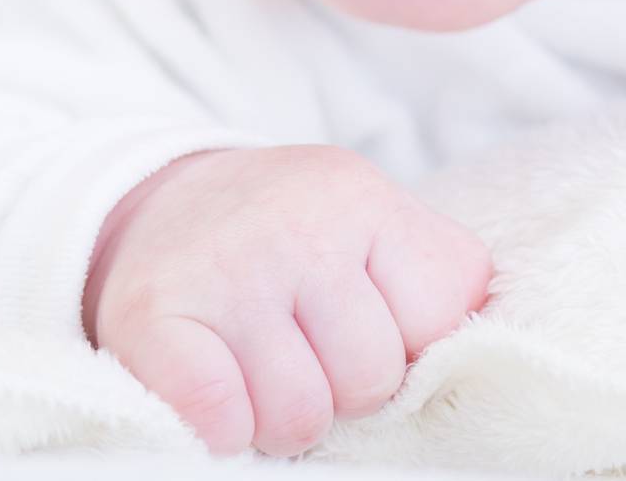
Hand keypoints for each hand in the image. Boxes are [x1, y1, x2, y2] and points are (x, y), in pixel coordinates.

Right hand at [82, 145, 492, 457]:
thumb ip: (427, 285)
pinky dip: (222, 430)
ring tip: (253, 367)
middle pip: (370, 381)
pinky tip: (215, 392)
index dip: (404, 342)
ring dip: (277, 417)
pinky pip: (219, 418)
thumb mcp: (366, 223)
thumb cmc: (283, 239)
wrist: (155, 203)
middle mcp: (291, 224)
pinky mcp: (152, 316)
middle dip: (338, 387)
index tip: (357, 316)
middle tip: (298, 348)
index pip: (442, 320)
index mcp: (358, 195)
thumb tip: (473, 378)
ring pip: (299, 416)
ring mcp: (222, 270)